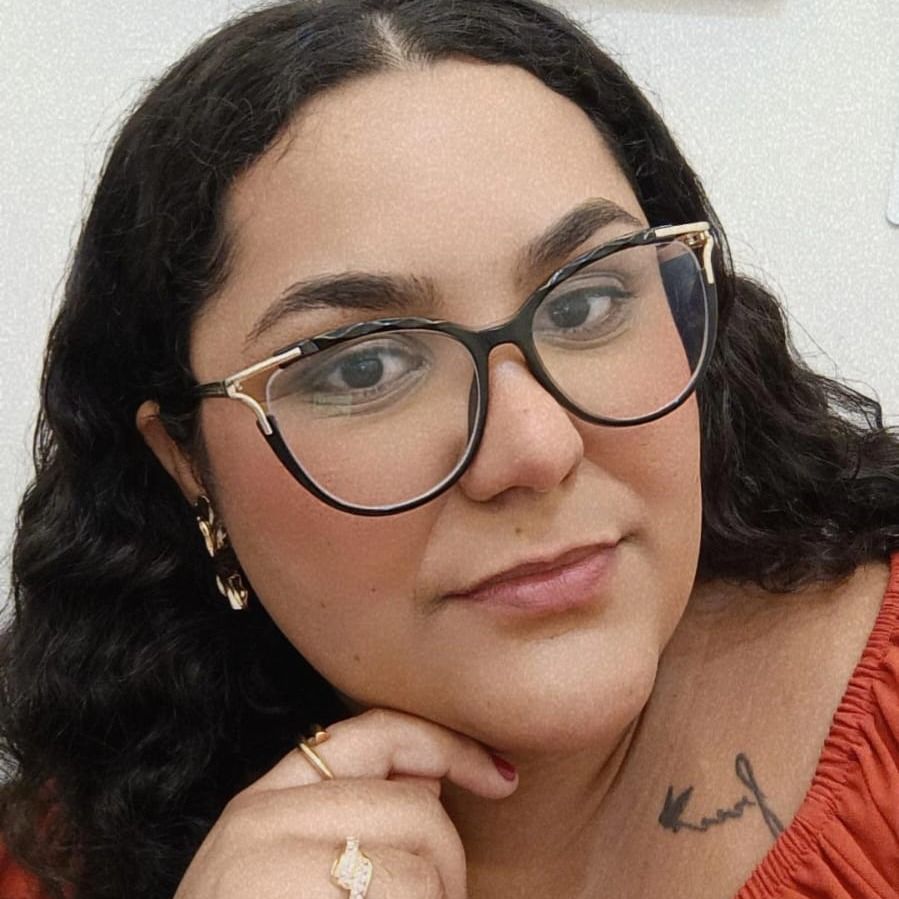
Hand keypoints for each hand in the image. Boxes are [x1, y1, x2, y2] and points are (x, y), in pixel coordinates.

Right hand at [173, 708, 517, 898]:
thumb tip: (432, 778)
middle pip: (419, 813)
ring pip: (422, 874)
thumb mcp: (291, 870)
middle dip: (449, 874)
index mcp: (264, 800)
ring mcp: (267, 869)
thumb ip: (352, 813)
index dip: (448, 746)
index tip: (504, 779)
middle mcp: (259, 820)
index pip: (376, 734)